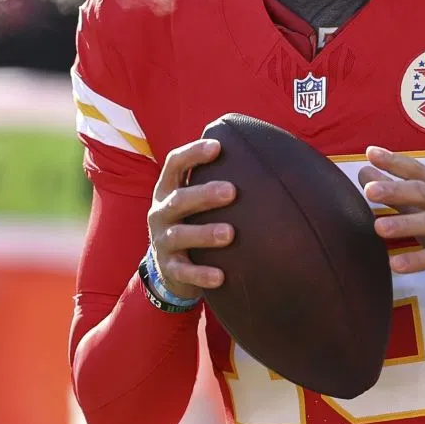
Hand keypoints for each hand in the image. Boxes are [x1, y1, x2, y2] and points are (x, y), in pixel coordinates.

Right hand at [147, 138, 236, 296]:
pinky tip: (221, 276)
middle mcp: (161, 212)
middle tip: (232, 191)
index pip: (175, 164)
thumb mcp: (194, 201)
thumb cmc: (193, 222)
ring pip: (180, 235)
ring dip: (204, 233)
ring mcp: (162, 241)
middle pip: (178, 199)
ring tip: (229, 234)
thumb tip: (263, 156)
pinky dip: (201, 275)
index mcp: (168, 189)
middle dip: (204, 194)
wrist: (170, 268)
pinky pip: (184, 272)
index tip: (218, 147)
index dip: (193, 154)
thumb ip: (215, 180)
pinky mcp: (170, 268)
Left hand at [357, 146, 424, 302]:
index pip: (418, 171)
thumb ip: (396, 194)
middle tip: (369, 190)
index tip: (371, 153)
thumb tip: (365, 173)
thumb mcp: (424, 210)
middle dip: (397, 189)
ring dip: (404, 224)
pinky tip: (395, 264)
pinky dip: (416, 260)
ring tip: (378, 227)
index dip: (396, 161)